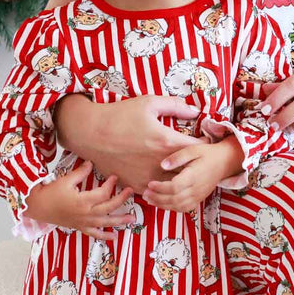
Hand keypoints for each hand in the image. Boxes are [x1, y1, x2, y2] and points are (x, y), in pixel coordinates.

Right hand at [22, 164, 134, 238]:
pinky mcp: (80, 227)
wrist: (38, 207)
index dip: (111, 185)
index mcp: (83, 201)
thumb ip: (80, 173)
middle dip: (121, 199)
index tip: (115, 177)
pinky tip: (115, 236)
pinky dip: (105, 236)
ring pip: (105, 222)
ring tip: (132, 219)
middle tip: (130, 192)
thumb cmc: (51, 193)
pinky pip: (94, 234)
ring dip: (119, 221)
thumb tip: (91, 163)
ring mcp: (83, 222)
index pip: (103, 193)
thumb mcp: (66, 180)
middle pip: (108, 207)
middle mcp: (86, 213)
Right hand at [52, 94, 205, 192]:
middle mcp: (159, 163)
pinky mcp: (136, 185)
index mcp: (166, 141)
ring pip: (175, 185)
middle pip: (189, 171)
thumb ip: (176, 106)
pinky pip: (157, 191)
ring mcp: (148, 177)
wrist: (90, 133)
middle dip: (195, 163)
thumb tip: (196, 111)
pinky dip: (163, 186)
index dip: (204, 144)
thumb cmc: (119, 115)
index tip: (203, 140)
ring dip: (180, 177)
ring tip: (181, 168)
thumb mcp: (149, 103)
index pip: (198, 148)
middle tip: (195, 157)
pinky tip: (163, 176)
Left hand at [142, 138, 243, 213]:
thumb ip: (177, 157)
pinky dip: (172, 208)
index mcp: (194, 176)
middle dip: (158, 198)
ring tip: (150, 199)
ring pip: (178, 206)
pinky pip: (184, 208)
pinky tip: (162, 203)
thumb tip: (163, 165)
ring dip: (162, 205)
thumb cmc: (207, 154)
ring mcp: (199, 196)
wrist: (225, 162)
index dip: (161, 187)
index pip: (175, 187)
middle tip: (145, 193)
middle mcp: (197, 189)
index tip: (150, 183)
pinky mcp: (199, 199)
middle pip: (175, 199)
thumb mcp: (192, 149)